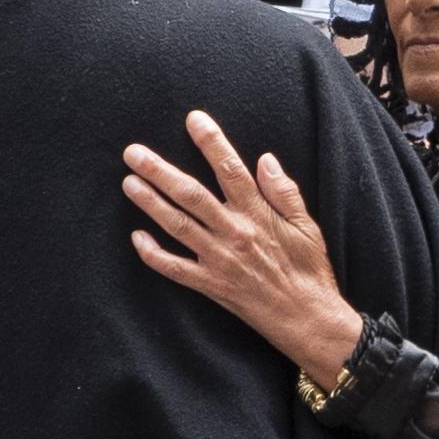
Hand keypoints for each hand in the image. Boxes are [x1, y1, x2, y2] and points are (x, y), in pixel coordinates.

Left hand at [125, 110, 360, 382]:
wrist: (309, 320)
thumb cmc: (310, 271)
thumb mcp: (307, 226)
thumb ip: (284, 191)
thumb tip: (264, 158)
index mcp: (258, 215)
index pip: (230, 170)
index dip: (211, 142)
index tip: (193, 119)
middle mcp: (234, 234)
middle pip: (191, 195)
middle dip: (159, 171)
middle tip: (133, 152)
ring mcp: (220, 261)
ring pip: (177, 226)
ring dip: (150, 204)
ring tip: (128, 182)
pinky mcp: (212, 286)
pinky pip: (176, 269)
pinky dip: (154, 255)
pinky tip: (136, 238)